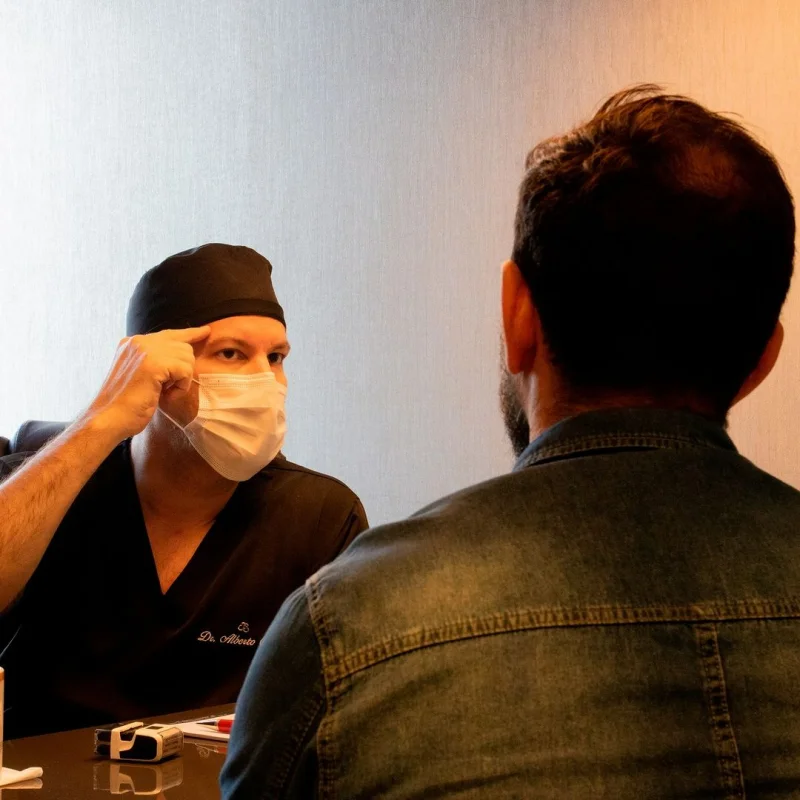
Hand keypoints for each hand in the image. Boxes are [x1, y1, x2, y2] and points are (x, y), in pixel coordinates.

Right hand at [83, 327, 209, 440]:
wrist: (109, 418)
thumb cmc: (126, 404)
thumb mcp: (141, 375)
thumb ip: (156, 361)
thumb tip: (184, 354)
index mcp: (132, 343)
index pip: (169, 334)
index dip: (189, 334)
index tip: (205, 331)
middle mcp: (138, 341)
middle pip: (183, 346)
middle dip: (182, 370)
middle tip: (165, 389)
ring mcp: (145, 350)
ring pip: (187, 357)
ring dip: (181, 380)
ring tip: (163, 392)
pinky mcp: (154, 363)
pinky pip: (185, 370)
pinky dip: (181, 387)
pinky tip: (166, 396)